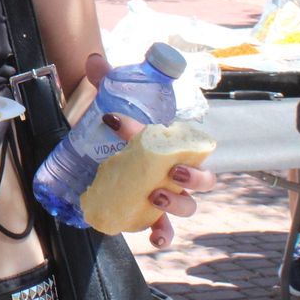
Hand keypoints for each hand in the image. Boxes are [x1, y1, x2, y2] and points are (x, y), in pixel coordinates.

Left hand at [86, 53, 215, 249]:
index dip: (144, 130)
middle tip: (172, 173)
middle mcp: (177, 170)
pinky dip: (163, 236)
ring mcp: (168, 195)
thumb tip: (94, 61)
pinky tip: (153, 238)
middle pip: (204, 178)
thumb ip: (107, 80)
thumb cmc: (123, 131)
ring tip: (155, 196)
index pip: (176, 137)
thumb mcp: (114, 105)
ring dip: (178, 205)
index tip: (115, 122)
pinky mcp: (152, 215)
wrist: (105, 155)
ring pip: (189, 205)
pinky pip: (165, 230)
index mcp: (174, 143)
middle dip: (195, 177)